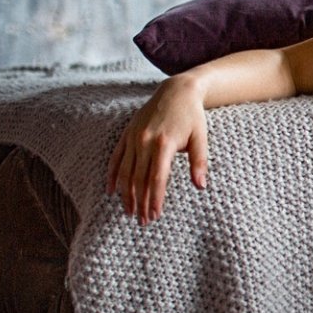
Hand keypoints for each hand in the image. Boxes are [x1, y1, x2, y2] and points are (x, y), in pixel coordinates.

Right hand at [106, 76, 208, 223]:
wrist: (177, 90)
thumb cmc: (192, 116)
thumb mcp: (201, 137)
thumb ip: (200, 162)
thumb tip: (200, 186)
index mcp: (163, 144)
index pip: (157, 179)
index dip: (155, 199)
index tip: (155, 215)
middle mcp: (144, 141)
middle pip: (139, 179)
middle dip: (141, 203)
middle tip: (143, 222)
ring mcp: (133, 138)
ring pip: (125, 171)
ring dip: (126, 194)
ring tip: (129, 212)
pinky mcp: (127, 134)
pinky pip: (116, 158)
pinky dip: (112, 175)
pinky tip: (111, 191)